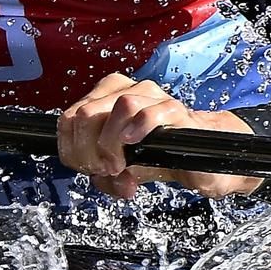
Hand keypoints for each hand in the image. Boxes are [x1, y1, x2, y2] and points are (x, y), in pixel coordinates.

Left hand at [58, 73, 262, 199]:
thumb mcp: (122, 171)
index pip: (69, 118)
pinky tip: (133, 144)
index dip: (73, 149)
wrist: (202, 158)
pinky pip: (151, 111)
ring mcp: (153, 97)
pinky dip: (138, 129)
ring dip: (111, 142)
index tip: (90, 168)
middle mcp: (126, 91)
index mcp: (104, 99)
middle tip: (105, 169)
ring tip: (119, 164)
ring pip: (119, 106)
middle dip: (89, 149)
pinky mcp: (176, 111)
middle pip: (87, 113)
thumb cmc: (159, 157)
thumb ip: (105, 177)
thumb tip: (102, 178)